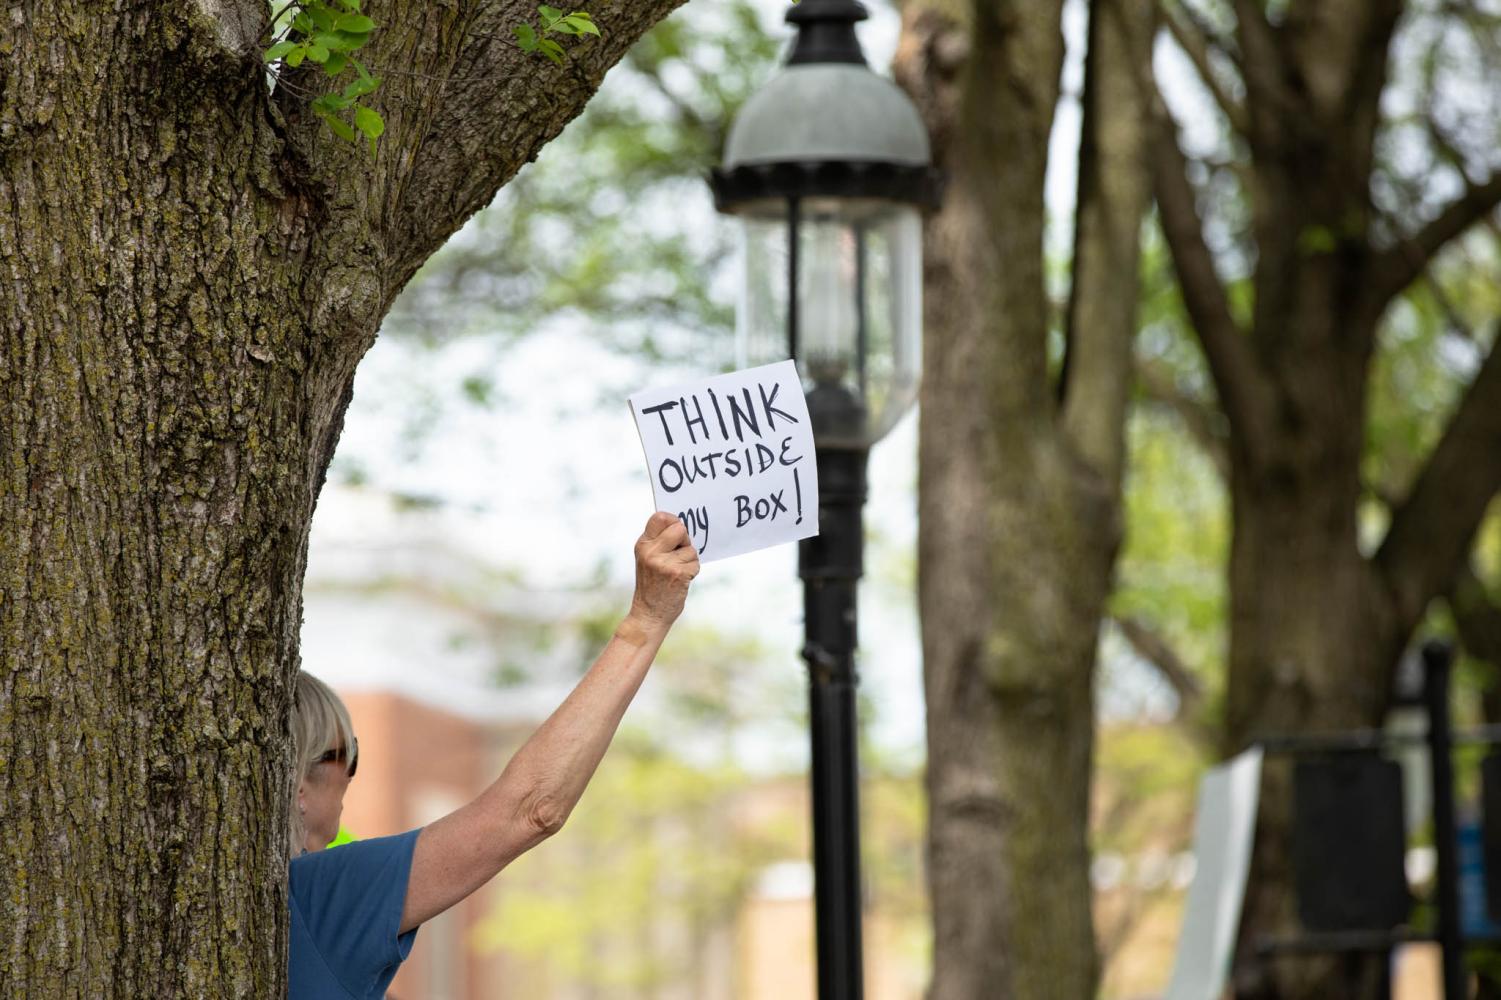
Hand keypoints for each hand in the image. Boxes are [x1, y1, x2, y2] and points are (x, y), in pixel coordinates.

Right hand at [627, 512, 698, 632]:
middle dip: (685, 539)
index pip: (659, 517)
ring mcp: (663, 563)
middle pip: (679, 528)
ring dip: (689, 560)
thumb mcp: (647, 558)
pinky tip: (680, 580)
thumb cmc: (652, 584)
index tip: (677, 529)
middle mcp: (651, 552)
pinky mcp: (677, 574)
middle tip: (679, 552)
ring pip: (690, 549)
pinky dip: (692, 571)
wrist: (649, 613)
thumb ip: (659, 541)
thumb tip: (680, 525)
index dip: (673, 520)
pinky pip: (695, 563)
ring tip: (676, 572)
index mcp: (643, 545)